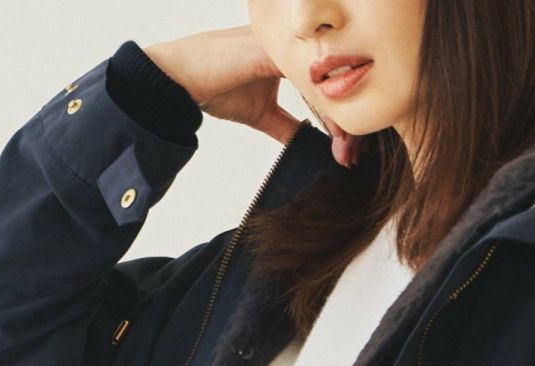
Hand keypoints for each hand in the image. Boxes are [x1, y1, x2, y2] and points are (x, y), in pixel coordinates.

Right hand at [144, 27, 361, 163]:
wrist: (181, 78)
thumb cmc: (215, 86)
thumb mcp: (261, 113)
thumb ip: (287, 126)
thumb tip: (309, 144)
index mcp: (290, 53)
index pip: (326, 80)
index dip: (340, 114)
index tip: (350, 146)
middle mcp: (291, 43)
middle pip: (331, 77)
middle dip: (346, 117)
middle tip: (353, 152)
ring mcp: (283, 44)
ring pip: (324, 76)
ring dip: (338, 112)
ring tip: (346, 144)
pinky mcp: (271, 50)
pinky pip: (305, 77)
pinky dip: (320, 101)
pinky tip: (331, 127)